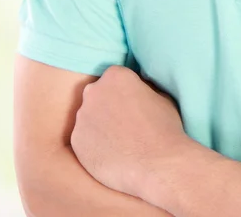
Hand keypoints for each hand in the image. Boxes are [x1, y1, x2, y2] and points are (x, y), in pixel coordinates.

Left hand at [70, 65, 191, 198]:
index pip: (115, 78)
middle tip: (124, 123)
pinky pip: (83, 140)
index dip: (125, 92)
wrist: (158, 165)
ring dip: (100, 126)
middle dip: (108, 105)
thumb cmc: (165, 129)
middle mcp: (94, 91)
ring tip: (119, 142)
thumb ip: (144, 88)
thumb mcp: (162, 96)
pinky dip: (94, 146)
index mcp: (116, 75)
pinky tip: (112, 155)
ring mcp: (82, 116)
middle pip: (98, 94)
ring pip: (89, 117)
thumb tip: (140, 89)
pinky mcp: (75, 141)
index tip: (133, 104)